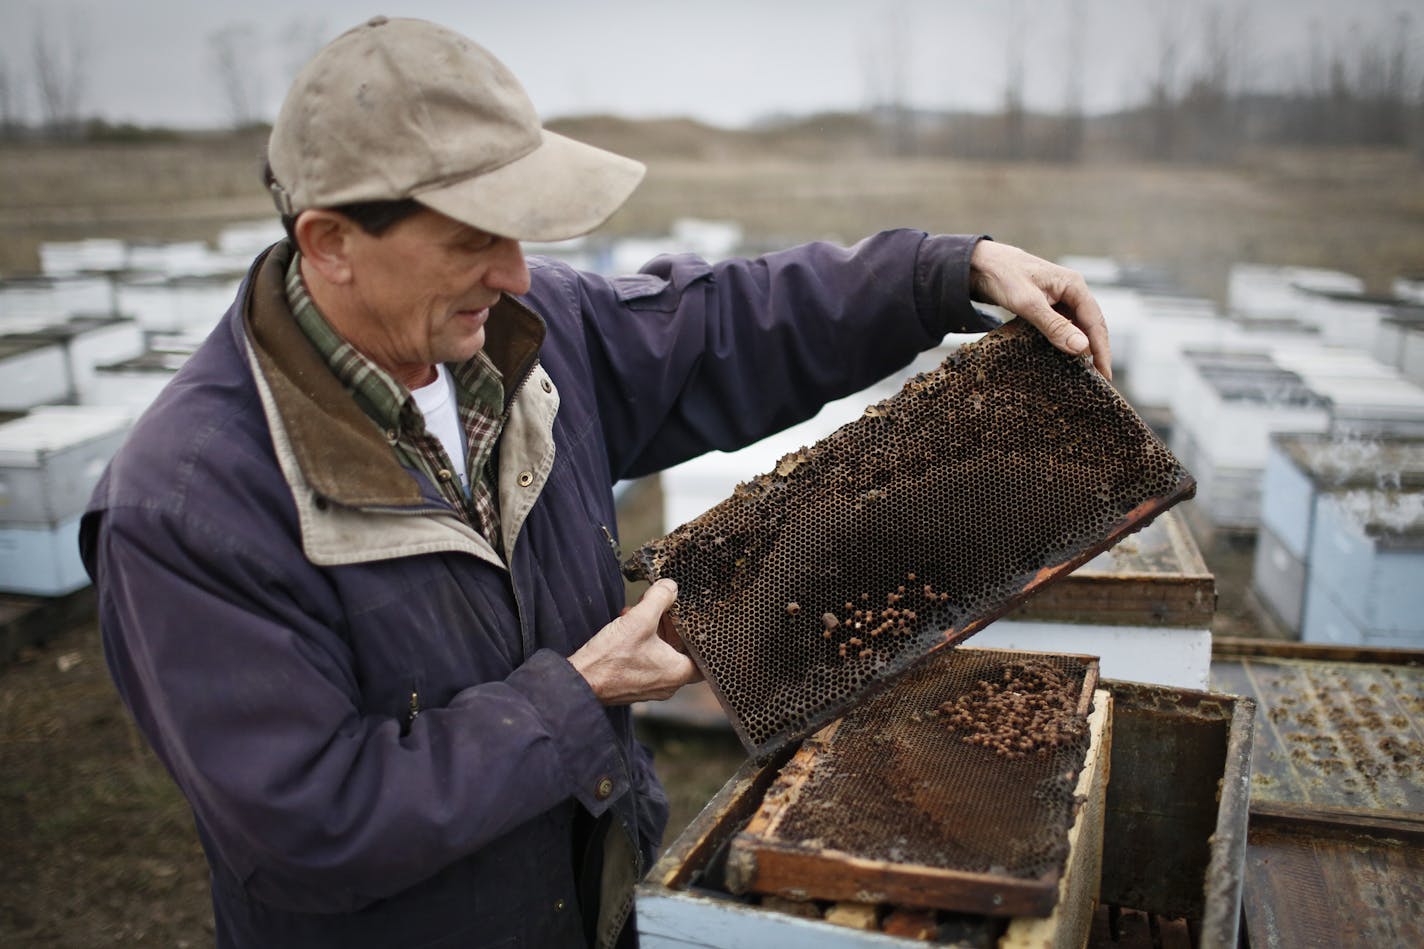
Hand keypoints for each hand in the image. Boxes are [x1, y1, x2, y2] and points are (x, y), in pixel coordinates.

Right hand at [569, 579, 701, 704]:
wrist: (581, 681)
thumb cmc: (611, 658)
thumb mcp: (639, 619)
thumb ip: (659, 598)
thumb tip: (670, 587)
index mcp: (677, 673)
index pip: (704, 658)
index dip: (700, 637)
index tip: (692, 621)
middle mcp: (667, 685)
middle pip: (679, 651)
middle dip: (670, 626)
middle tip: (662, 609)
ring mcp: (650, 687)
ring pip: (661, 654)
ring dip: (654, 632)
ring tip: (639, 612)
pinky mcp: (633, 684)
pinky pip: (646, 660)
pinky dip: (642, 642)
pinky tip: (627, 625)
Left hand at [969, 240, 1111, 379]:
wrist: (980, 264)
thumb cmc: (1003, 276)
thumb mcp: (1028, 304)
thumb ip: (1054, 326)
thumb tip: (1082, 348)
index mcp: (1074, 286)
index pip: (1095, 322)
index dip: (1102, 350)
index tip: (1105, 375)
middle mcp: (1071, 291)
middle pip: (1091, 325)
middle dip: (1096, 352)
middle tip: (1100, 380)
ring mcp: (1060, 298)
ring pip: (1077, 327)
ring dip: (1082, 349)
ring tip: (1085, 374)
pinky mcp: (1047, 305)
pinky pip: (1063, 326)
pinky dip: (1066, 342)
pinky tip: (1064, 358)